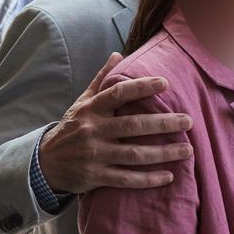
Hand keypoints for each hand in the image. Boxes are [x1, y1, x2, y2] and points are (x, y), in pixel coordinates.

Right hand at [38, 53, 193, 193]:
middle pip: (133, 125)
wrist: (45, 163)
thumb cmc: (72, 128)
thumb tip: (118, 55)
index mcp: (92, 109)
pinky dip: (148, 179)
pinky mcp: (96, 177)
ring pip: (134, 154)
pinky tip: (168, 176)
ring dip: (163, 153)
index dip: (141, 87)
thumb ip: (102, 81)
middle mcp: (93, 130)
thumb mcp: (82, 103)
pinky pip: (126, 179)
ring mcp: (94, 155)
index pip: (118, 94)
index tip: (165, 83)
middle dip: (163, 123)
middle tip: (189, 121)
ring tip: (187, 150)